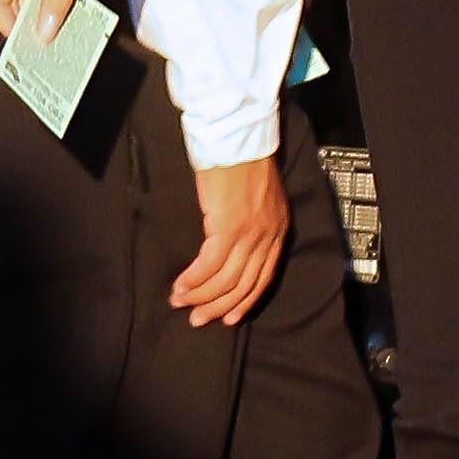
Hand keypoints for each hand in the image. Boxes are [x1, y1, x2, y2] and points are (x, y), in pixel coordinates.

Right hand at [171, 156, 289, 327]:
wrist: (239, 139)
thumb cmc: (244, 161)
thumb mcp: (259, 198)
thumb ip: (253, 224)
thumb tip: (231, 246)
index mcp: (278, 231)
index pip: (263, 278)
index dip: (244, 301)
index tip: (229, 317)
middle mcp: (268, 237)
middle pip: (244, 286)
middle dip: (219, 307)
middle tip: (198, 319)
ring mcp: (250, 235)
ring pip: (225, 281)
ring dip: (201, 296)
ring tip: (181, 303)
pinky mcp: (229, 229)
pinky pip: (209, 266)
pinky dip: (193, 280)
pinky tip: (180, 286)